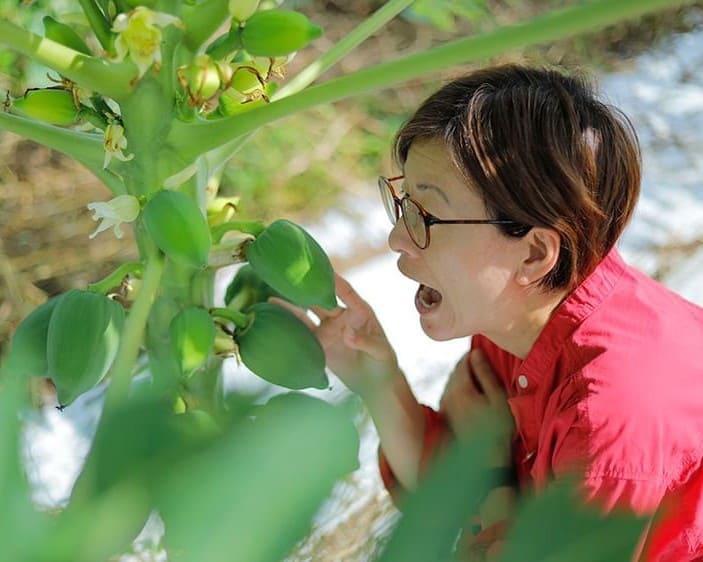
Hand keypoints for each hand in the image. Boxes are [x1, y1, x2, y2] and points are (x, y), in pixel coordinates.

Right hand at [269, 273, 401, 398]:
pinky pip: (303, 333)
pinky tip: (274, 320)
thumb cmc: (384, 363)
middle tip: (290, 280)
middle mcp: (342, 317)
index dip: (334, 282)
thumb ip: (366, 342)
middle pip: (321, 300)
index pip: (346, 292)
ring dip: (292, 307)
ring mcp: (329, 330)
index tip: (321, 271)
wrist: (375, 385)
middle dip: (307, 290)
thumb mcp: (381, 352)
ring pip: (307, 314)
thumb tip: (348, 335)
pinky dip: (289, 327)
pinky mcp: (319, 344)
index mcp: (359, 312)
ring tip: (272, 299)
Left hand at [439, 348, 513, 465]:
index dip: (477, 357)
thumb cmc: (498, 430)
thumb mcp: (498, 398)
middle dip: (471, 368)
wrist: (486, 461)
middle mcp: (447, 394)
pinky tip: (475, 400)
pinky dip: (462, 392)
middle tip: (488, 373)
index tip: (488, 359)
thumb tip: (476, 353)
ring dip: (466, 380)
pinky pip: (452, 394)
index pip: (464, 361)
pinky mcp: (445, 414)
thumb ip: (485, 373)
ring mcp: (444, 405)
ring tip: (483, 387)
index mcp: (459, 388)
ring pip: (453, 382)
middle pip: (456, 371)